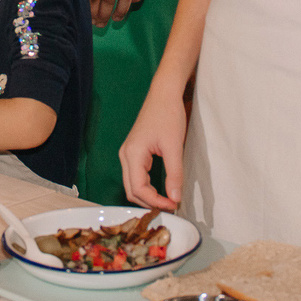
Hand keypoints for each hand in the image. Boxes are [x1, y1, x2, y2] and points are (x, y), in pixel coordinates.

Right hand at [118, 91, 187, 210]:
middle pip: (131, 190)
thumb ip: (174, 174)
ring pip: (132, 184)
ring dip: (147, 196)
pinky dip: (146, 187)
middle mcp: (125, 155)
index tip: (173, 205)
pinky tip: (161, 190)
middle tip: (171, 206)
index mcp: (132, 154)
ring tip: (167, 200)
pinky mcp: (134, 152)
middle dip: (149, 202)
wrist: (164, 94)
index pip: (138, 189)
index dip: (155, 201)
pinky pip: (136, 176)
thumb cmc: (168, 115)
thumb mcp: (174, 147)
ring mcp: (128, 154)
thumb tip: (175, 199)